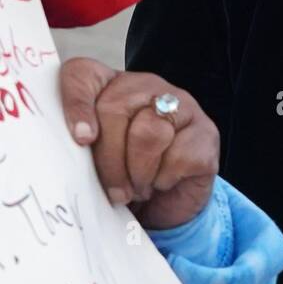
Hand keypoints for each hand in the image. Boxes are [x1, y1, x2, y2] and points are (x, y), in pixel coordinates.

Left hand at [60, 57, 219, 229]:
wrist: (165, 208)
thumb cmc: (123, 179)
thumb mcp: (92, 163)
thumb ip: (81, 147)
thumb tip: (81, 142)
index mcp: (110, 86)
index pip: (82, 75)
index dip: (76, 103)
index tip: (81, 139)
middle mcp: (147, 86)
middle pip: (115, 108)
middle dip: (109, 160)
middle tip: (113, 190)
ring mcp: (182, 104)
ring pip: (148, 132)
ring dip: (138, 172)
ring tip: (139, 187)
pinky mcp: (206, 132)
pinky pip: (178, 155)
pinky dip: (164, 179)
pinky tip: (163, 182)